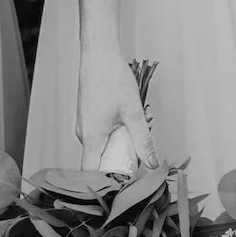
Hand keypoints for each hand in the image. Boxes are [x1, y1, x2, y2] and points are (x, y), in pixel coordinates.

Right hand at [75, 49, 152, 171]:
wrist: (99, 53)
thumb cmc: (112, 79)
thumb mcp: (134, 113)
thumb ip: (143, 141)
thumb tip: (151, 164)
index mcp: (91, 138)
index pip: (92, 173)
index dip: (107, 182)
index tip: (124, 183)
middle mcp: (83, 134)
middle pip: (102, 160)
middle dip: (125, 157)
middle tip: (144, 147)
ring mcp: (85, 125)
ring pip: (106, 145)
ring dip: (126, 140)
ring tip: (143, 122)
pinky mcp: (89, 117)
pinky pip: (104, 133)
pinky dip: (119, 129)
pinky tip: (133, 115)